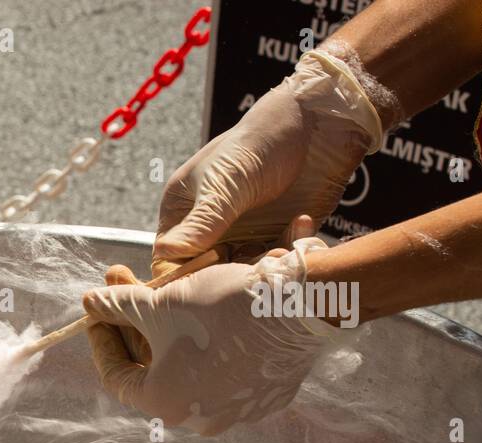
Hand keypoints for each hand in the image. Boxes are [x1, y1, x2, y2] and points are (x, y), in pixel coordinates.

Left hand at [83, 239, 341, 435]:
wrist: (300, 307)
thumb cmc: (221, 308)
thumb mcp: (159, 303)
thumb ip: (118, 307)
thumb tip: (89, 303)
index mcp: (163, 405)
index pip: (116, 375)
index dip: (103, 338)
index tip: (98, 310)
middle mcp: (198, 419)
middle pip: (153, 368)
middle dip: (136, 323)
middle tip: (127, 285)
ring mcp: (236, 411)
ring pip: (190, 368)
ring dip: (171, 329)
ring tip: (166, 289)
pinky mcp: (267, 396)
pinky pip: (227, 369)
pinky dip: (210, 342)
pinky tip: (208, 311)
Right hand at [153, 50, 383, 276]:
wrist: (315, 125)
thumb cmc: (259, 143)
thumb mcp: (225, 184)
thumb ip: (200, 222)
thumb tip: (165, 253)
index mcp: (182, 210)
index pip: (169, 257)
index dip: (182, 273)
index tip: (206, 277)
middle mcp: (209, 227)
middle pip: (206, 270)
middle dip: (228, 272)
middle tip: (251, 266)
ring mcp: (242, 233)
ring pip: (241, 269)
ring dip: (262, 263)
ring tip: (281, 247)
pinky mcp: (274, 236)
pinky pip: (273, 259)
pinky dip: (287, 249)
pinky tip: (300, 224)